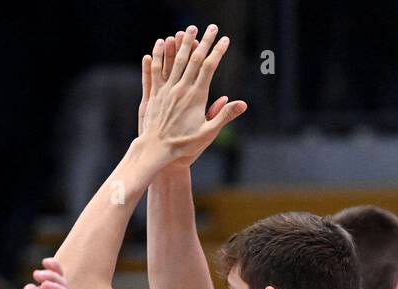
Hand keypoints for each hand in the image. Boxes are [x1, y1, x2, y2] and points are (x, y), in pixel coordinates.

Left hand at [138, 25, 245, 169]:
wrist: (156, 152)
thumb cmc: (184, 146)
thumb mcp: (208, 133)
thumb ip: (224, 115)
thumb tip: (243, 104)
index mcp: (196, 97)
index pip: (209, 67)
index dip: (218, 52)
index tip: (225, 39)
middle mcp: (181, 89)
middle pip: (193, 59)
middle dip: (204, 41)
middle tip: (211, 27)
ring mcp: (166, 90)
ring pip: (175, 61)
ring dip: (183, 43)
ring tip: (189, 29)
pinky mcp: (154, 94)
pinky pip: (156, 70)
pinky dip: (159, 55)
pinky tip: (161, 43)